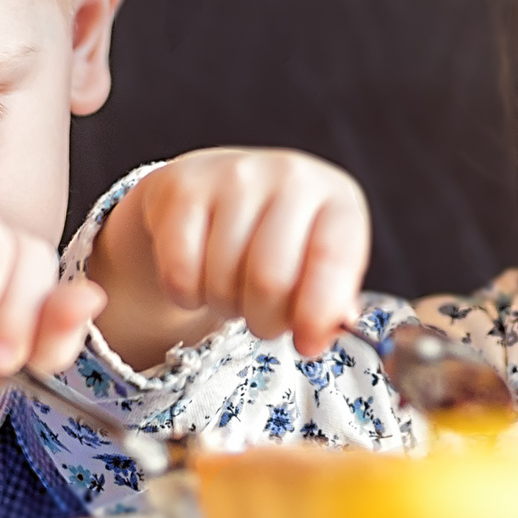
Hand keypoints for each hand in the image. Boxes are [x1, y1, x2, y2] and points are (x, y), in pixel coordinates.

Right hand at [87, 149, 368, 366]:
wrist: (221, 189)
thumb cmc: (280, 238)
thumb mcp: (317, 266)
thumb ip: (328, 304)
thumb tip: (313, 336)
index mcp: (337, 200)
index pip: (333, 258)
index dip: (317, 313)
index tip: (306, 342)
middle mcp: (291, 176)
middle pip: (270, 280)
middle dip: (264, 319)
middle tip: (262, 316)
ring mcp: (235, 175)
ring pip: (222, 280)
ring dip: (225, 305)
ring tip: (233, 288)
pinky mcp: (184, 187)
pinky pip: (180, 273)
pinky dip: (187, 295)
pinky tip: (199, 277)